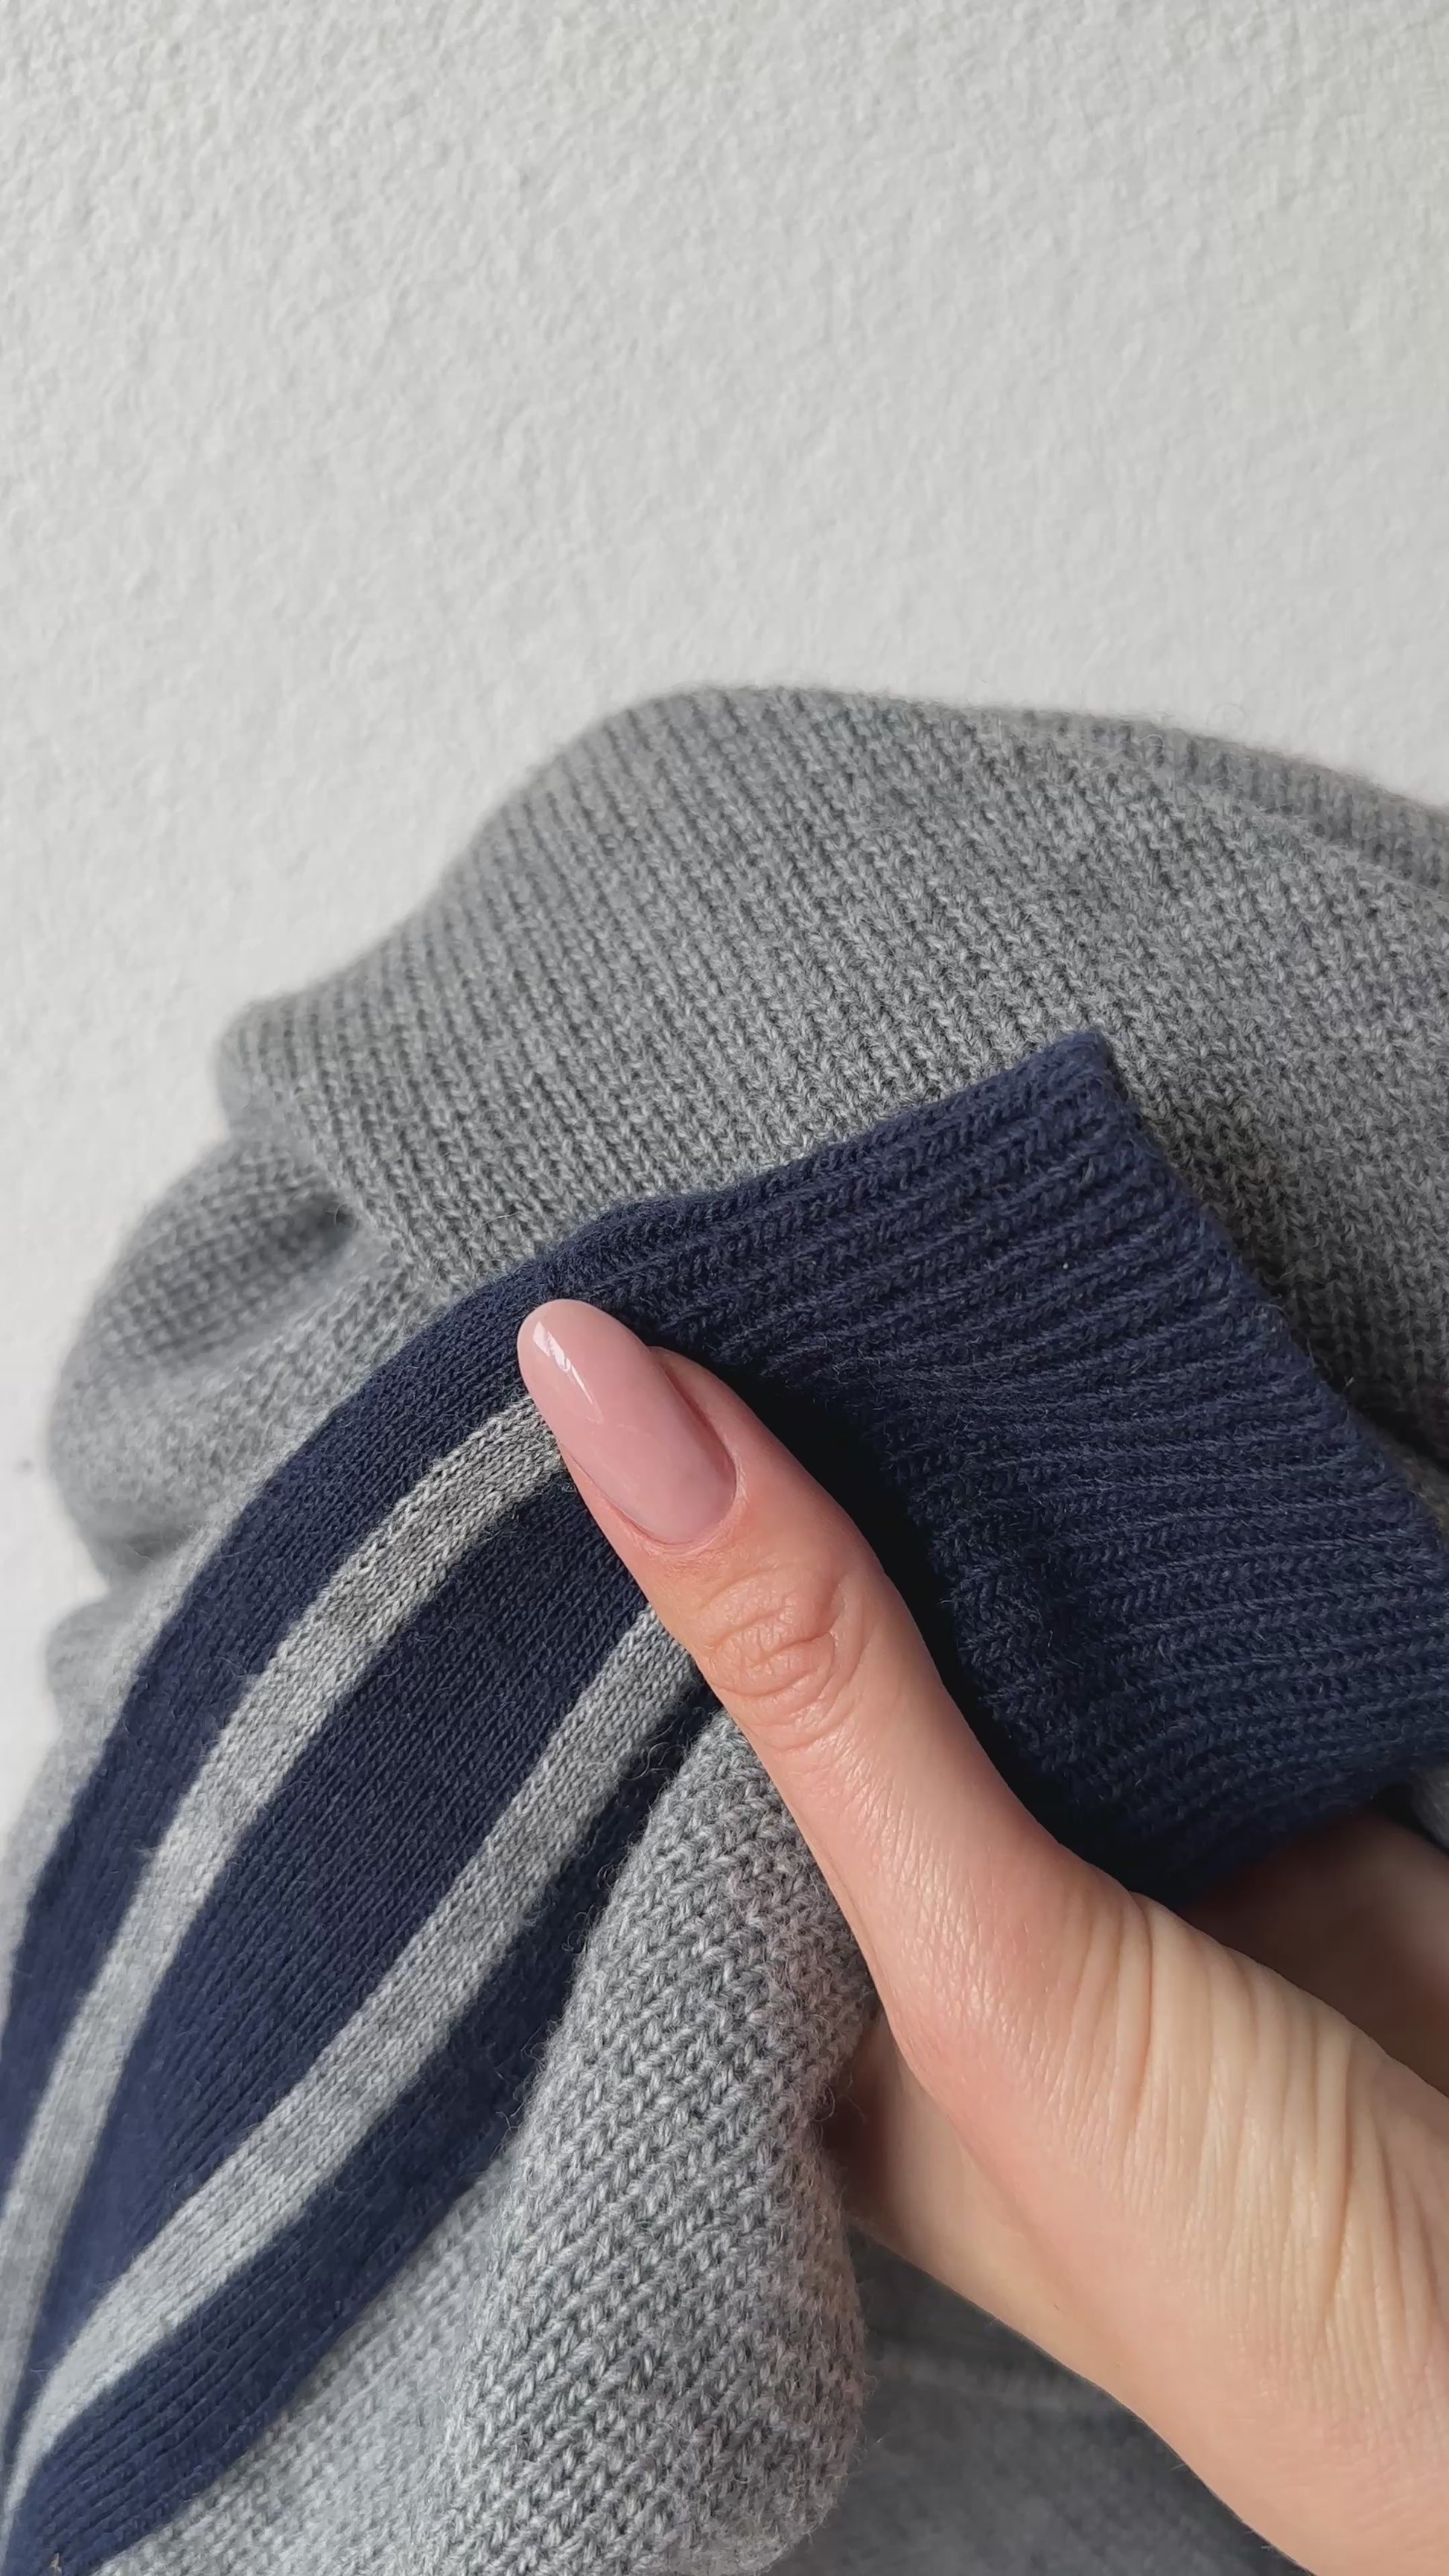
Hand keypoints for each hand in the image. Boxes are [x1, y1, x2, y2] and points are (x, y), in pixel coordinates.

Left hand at [517, 1300, 1448, 2575]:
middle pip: (823, 1665)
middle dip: (779, 1496)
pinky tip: (1047, 1385)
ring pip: (982, 1619)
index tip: (565, 1364)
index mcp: (801, 2019)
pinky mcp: (1241, 1795)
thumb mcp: (981, 1964)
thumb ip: (810, 1677)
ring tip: (843, 1285)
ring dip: (945, 1483)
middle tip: (696, 1271)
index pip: (655, 1754)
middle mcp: (927, 1934)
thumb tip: (594, 1385)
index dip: (613, 1569)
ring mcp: (1092, 1856)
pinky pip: (1141, 1612)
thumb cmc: (1241, 2260)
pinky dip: (1107, 1513)